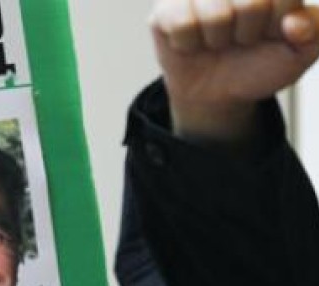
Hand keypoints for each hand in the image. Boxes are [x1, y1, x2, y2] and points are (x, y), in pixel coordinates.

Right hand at [150, 0, 318, 142]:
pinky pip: (182, 24)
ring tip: (217, 41)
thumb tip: (294, 25)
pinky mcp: (165, 9)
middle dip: (249, 33)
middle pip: (251, 3)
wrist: (219, 92)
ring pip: (215, 15)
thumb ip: (315, 31)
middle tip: (242, 38)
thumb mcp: (301, 51)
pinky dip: (191, 45)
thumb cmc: (259, 62)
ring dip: (219, 41)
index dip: (280, 24)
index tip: (273, 33)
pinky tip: (193, 44)